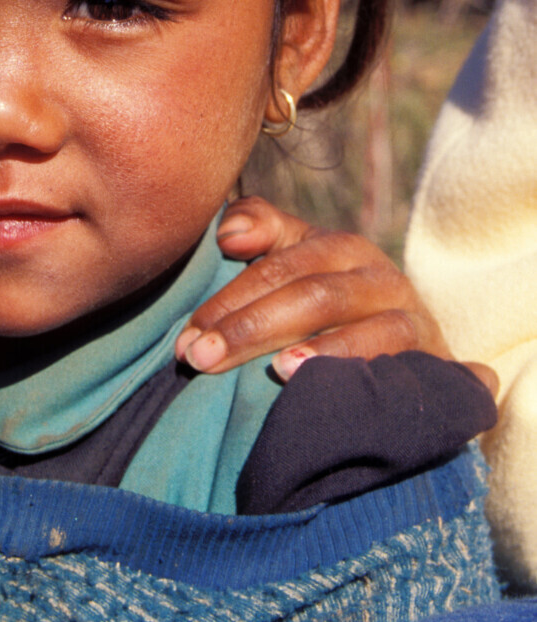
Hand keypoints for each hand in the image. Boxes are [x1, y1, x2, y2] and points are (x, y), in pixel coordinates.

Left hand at [175, 196, 497, 393]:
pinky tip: (331, 389)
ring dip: (320, 349)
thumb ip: (258, 232)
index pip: (277, 265)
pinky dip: (366, 372)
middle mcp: (378, 275)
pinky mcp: (435, 360)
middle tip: (201, 360)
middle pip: (312, 294)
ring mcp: (412, 316)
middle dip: (252, 327)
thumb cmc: (330, 311)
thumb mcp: (293, 266)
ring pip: (364, 324)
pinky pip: (405, 364)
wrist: (411, 363)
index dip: (227, 299)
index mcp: (338, 248)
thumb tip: (227, 233)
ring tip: (277, 370)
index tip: (185, 338)